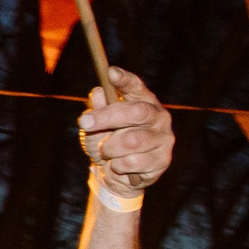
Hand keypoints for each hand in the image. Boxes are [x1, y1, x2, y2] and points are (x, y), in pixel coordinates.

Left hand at [78, 66, 171, 194]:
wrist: (117, 176)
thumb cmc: (108, 143)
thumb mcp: (98, 126)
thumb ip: (98, 110)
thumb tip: (98, 92)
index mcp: (144, 102)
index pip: (137, 87)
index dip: (125, 80)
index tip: (110, 72)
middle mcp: (159, 117)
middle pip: (136, 112)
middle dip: (107, 117)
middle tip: (85, 123)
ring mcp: (163, 139)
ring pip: (131, 141)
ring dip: (110, 148)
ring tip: (105, 152)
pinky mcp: (162, 161)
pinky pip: (132, 162)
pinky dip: (117, 165)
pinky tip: (118, 165)